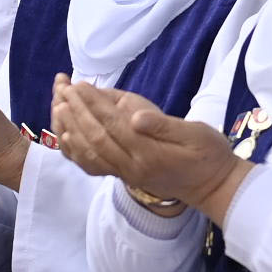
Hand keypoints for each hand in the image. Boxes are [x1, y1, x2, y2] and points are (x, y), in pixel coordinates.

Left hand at [52, 78, 250, 220]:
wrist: (213, 186)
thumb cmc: (209, 155)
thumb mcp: (196, 134)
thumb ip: (164, 126)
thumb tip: (136, 116)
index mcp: (150, 153)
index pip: (114, 125)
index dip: (94, 104)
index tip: (79, 85)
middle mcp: (133, 166)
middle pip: (96, 138)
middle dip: (77, 112)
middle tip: (63, 89)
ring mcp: (127, 174)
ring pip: (90, 153)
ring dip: (72, 129)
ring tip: (58, 106)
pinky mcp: (125, 176)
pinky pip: (94, 166)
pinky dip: (77, 152)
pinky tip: (67, 137)